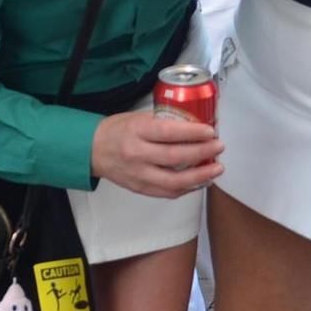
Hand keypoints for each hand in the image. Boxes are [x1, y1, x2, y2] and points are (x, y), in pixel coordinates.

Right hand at [89, 112, 221, 198]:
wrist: (91, 150)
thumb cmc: (117, 130)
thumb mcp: (137, 117)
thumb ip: (162, 122)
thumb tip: (193, 124)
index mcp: (137, 131)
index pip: (169, 132)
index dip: (192, 133)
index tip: (210, 131)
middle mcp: (137, 154)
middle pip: (175, 157)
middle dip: (202, 152)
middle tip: (219, 147)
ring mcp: (139, 175)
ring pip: (174, 181)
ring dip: (200, 176)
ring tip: (216, 169)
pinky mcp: (140, 189)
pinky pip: (168, 193)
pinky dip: (187, 188)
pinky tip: (200, 181)